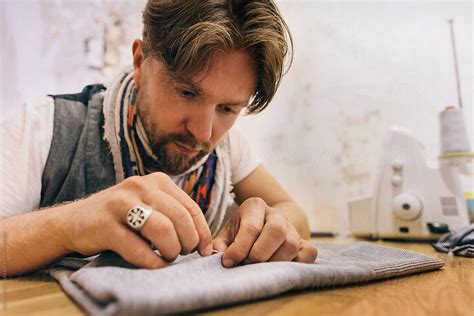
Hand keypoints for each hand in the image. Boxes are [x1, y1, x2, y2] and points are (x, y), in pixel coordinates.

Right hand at [60, 173, 212, 268]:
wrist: (73, 222)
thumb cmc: (119, 218)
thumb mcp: (149, 206)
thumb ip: (173, 215)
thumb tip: (205, 242)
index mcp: (157, 181)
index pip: (190, 207)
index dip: (202, 232)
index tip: (204, 250)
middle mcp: (140, 186)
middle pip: (180, 218)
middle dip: (188, 242)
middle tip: (182, 254)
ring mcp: (121, 203)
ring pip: (162, 229)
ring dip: (171, 250)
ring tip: (168, 258)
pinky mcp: (104, 225)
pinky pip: (137, 247)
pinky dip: (151, 261)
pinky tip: (155, 265)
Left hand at [212, 197, 316, 266]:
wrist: (264, 223)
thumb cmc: (241, 231)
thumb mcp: (227, 232)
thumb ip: (220, 244)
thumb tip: (218, 256)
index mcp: (255, 207)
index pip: (251, 227)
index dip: (239, 248)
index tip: (228, 262)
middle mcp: (276, 215)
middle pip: (276, 231)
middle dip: (260, 253)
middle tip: (247, 264)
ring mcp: (293, 228)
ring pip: (291, 245)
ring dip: (275, 262)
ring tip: (260, 269)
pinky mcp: (304, 242)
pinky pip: (309, 253)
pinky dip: (297, 263)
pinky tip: (280, 268)